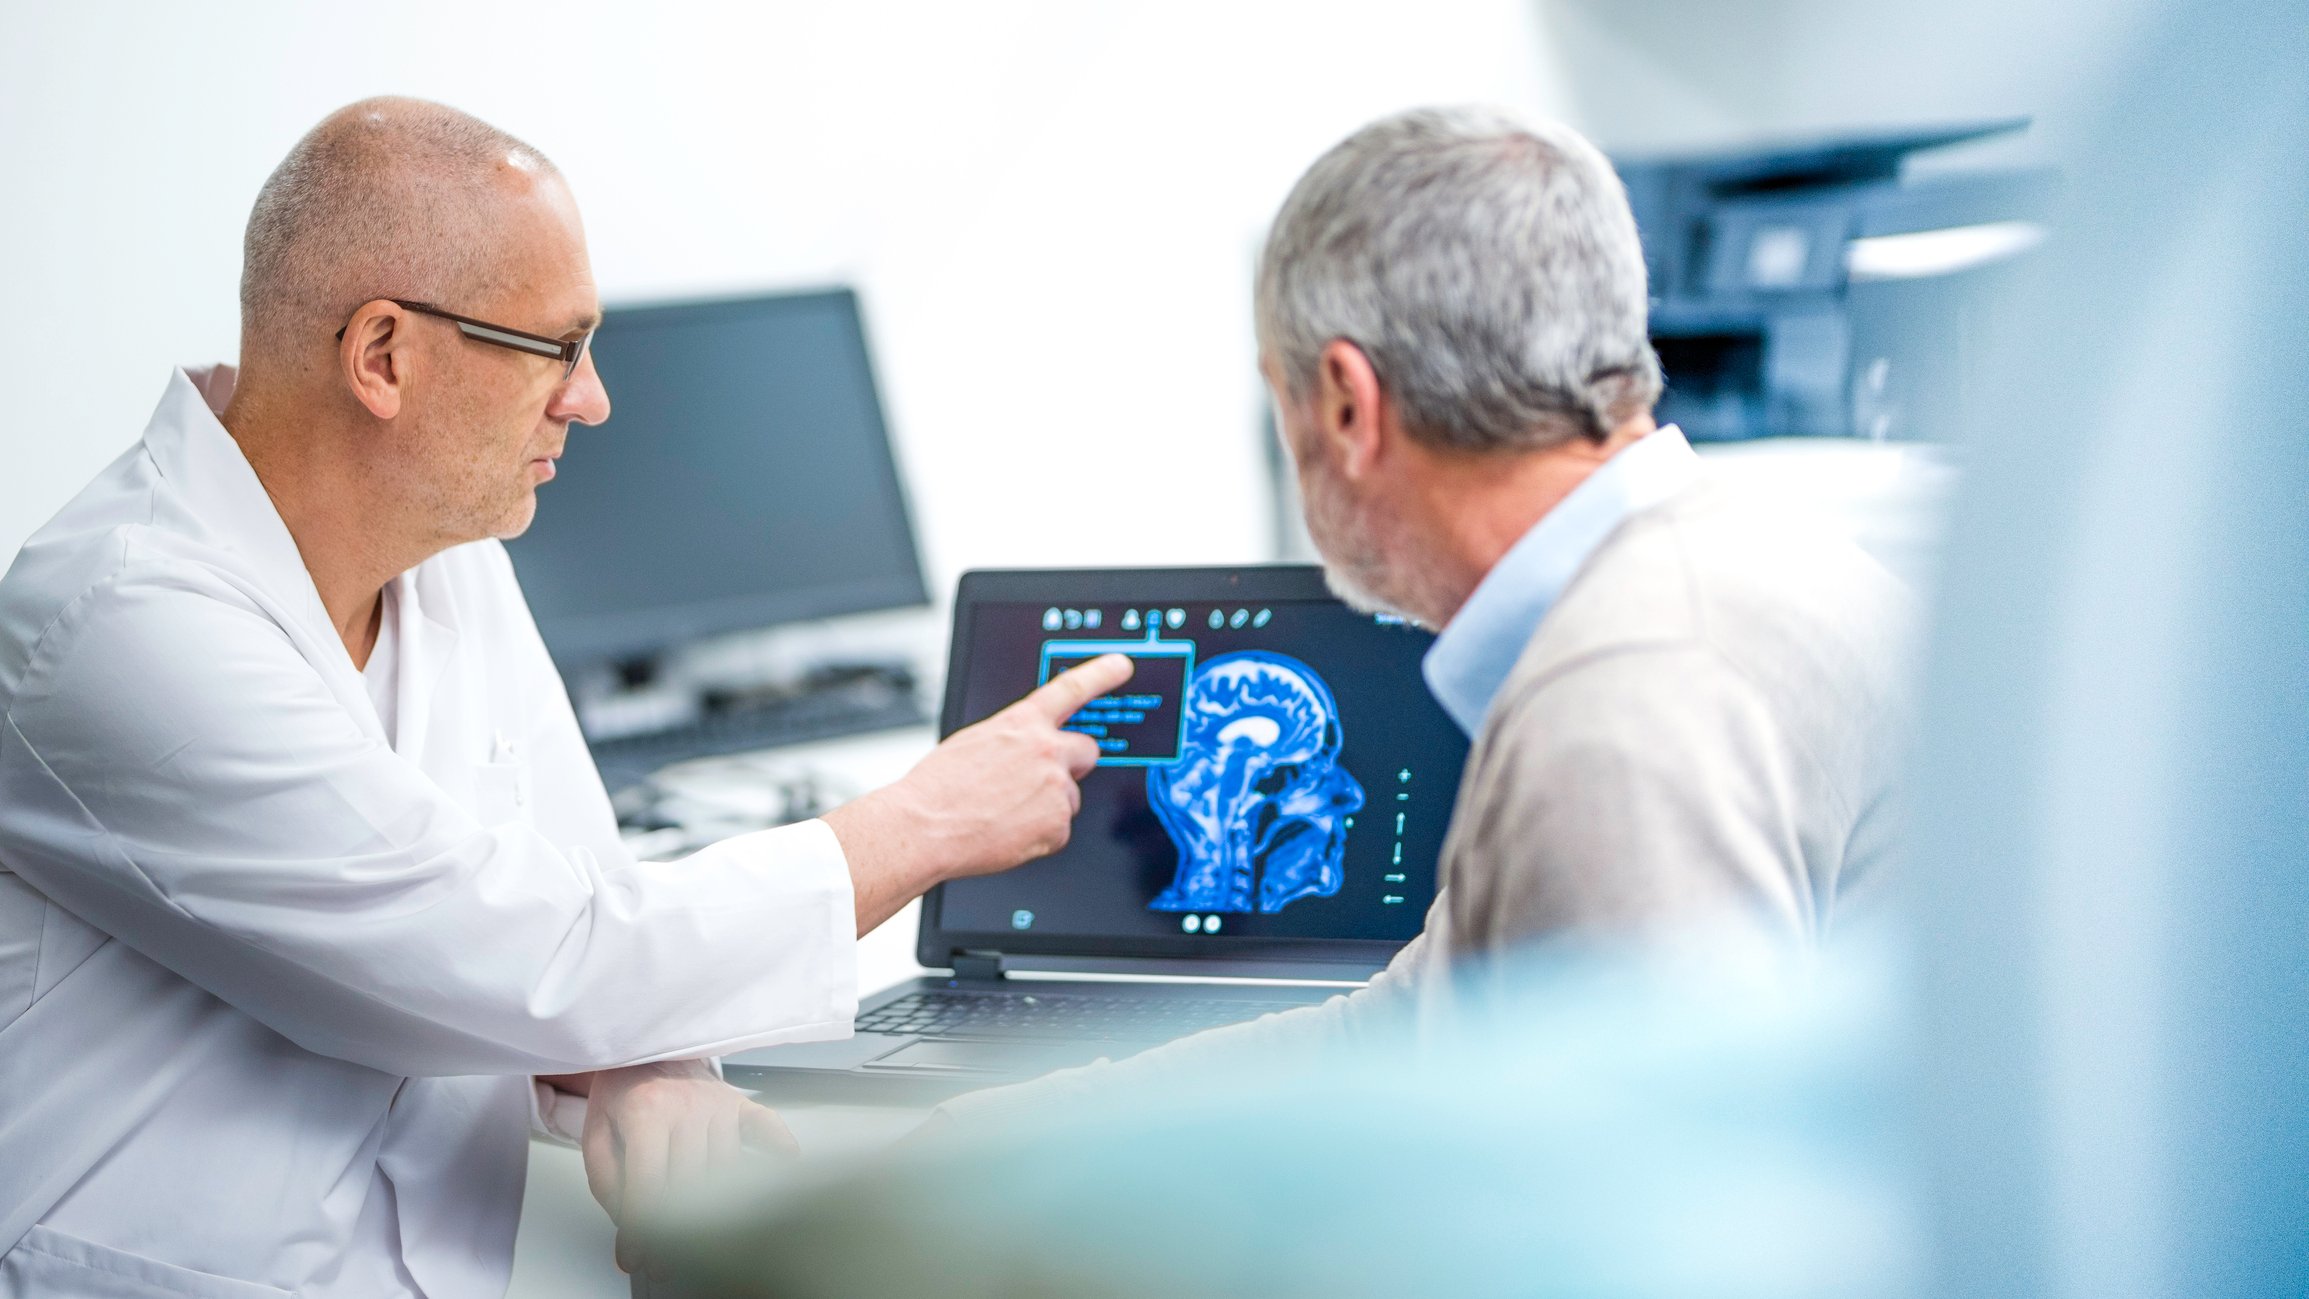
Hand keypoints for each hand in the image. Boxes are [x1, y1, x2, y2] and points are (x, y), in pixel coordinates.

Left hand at [577, 1061, 797, 1273]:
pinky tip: (783, 1163)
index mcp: (645, 1110)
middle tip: (664, 1259)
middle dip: (675, 1231)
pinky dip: (777, 1146)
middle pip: (690, 1183)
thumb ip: (608, 1181)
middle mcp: (686, 1105)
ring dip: (715, 1207)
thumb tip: (628, 1223)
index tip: (636, 1256)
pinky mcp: (739, 1101)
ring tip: (700, 1234)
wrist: (645, 1046)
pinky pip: (765, 1125)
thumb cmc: (622, 1089)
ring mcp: (718, 1102)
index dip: (642, 1228)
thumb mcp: (596, 1133)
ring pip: (725, 1168)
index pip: (648, 1182)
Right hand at [826, 653, 1134, 932]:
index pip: (1070, 689)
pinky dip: (1039, 837)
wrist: (923, 827)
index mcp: (1021, 724)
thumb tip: (1025, 751)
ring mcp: (1056, 787)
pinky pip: (1059, 831)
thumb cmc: (937, 788)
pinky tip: (1008, 833)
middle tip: (1041, 782)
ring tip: (1004, 814)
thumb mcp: (974, 743)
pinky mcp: (1058, 824)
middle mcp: (1045, 750)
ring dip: (1046, 808)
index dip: (1100, 674)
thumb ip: (1011, 740)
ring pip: (1068, 798)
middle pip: (1087, 752)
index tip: (1121, 665)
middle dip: (1072, 766)